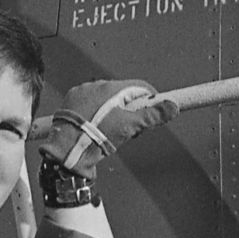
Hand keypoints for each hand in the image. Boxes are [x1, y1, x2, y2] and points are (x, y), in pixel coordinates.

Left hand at [39, 80, 177, 175]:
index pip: (138, 86)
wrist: (66, 152)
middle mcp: (94, 86)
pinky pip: (90, 104)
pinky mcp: (70, 103)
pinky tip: (97, 129)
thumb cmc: (96, 139)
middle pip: (122, 94)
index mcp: (110, 88)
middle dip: (131, 109)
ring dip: (114, 112)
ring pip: (106, 99)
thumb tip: (173, 107)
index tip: (154, 111)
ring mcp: (80, 93)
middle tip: (133, 129)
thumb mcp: (130, 128)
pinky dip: (97, 114)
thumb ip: (152, 116)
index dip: (150, 98)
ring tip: (113, 133)